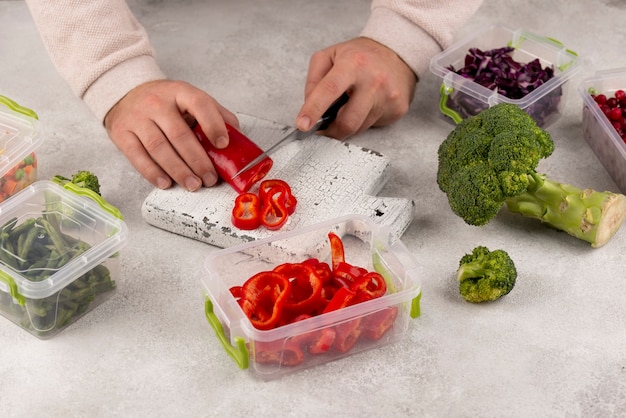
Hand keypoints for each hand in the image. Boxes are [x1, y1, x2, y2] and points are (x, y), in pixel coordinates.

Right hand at [104, 79, 238, 190]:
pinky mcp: (122, 133)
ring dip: (179, 170)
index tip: (223, 144)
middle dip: (198, 160)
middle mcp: (157, 103)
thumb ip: (214, 113)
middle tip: (210, 178)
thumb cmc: (165, 101)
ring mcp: (137, 118)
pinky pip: (137, 157)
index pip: (200, 104)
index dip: (213, 125)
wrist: (124, 93)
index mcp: (180, 92)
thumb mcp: (189, 98)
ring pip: (159, 148)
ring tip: (193, 184)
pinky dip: (153, 173)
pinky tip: (166, 183)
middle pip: (179, 134)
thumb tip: (238, 135)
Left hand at [296, 37, 416, 138]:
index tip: (302, 125)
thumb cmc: (361, 55)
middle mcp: (373, 80)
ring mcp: (388, 96)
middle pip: (347, 121)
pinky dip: (363, 120)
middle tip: (323, 127)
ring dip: (347, 123)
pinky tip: (367, 105)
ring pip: (358, 127)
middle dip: (331, 130)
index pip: (329, 90)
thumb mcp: (330, 55)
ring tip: (349, 106)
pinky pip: (372, 125)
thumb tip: (309, 106)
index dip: (313, 109)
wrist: (398, 52)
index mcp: (353, 63)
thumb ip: (314, 80)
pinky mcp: (398, 109)